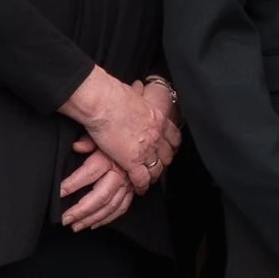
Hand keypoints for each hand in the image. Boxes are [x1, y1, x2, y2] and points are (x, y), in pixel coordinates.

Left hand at [59, 136, 134, 230]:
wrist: (143, 131)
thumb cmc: (118, 130)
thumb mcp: (101, 132)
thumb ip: (88, 141)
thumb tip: (76, 146)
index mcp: (110, 158)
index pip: (88, 174)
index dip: (72, 184)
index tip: (58, 193)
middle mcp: (121, 173)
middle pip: (100, 196)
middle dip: (81, 210)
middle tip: (65, 218)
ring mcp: (128, 183)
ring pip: (111, 206)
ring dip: (93, 218)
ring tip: (76, 225)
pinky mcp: (133, 188)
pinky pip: (122, 207)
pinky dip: (109, 218)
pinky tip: (95, 224)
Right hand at [63, 67, 177, 193]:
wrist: (105, 103)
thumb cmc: (115, 95)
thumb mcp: (135, 95)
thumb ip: (139, 98)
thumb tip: (136, 88)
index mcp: (159, 119)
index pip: (173, 136)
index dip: (171, 145)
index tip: (168, 149)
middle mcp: (157, 135)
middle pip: (168, 155)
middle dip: (164, 162)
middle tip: (159, 166)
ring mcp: (147, 149)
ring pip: (157, 168)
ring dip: (154, 175)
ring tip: (149, 180)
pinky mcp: (132, 161)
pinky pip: (141, 178)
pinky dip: (141, 186)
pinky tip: (139, 189)